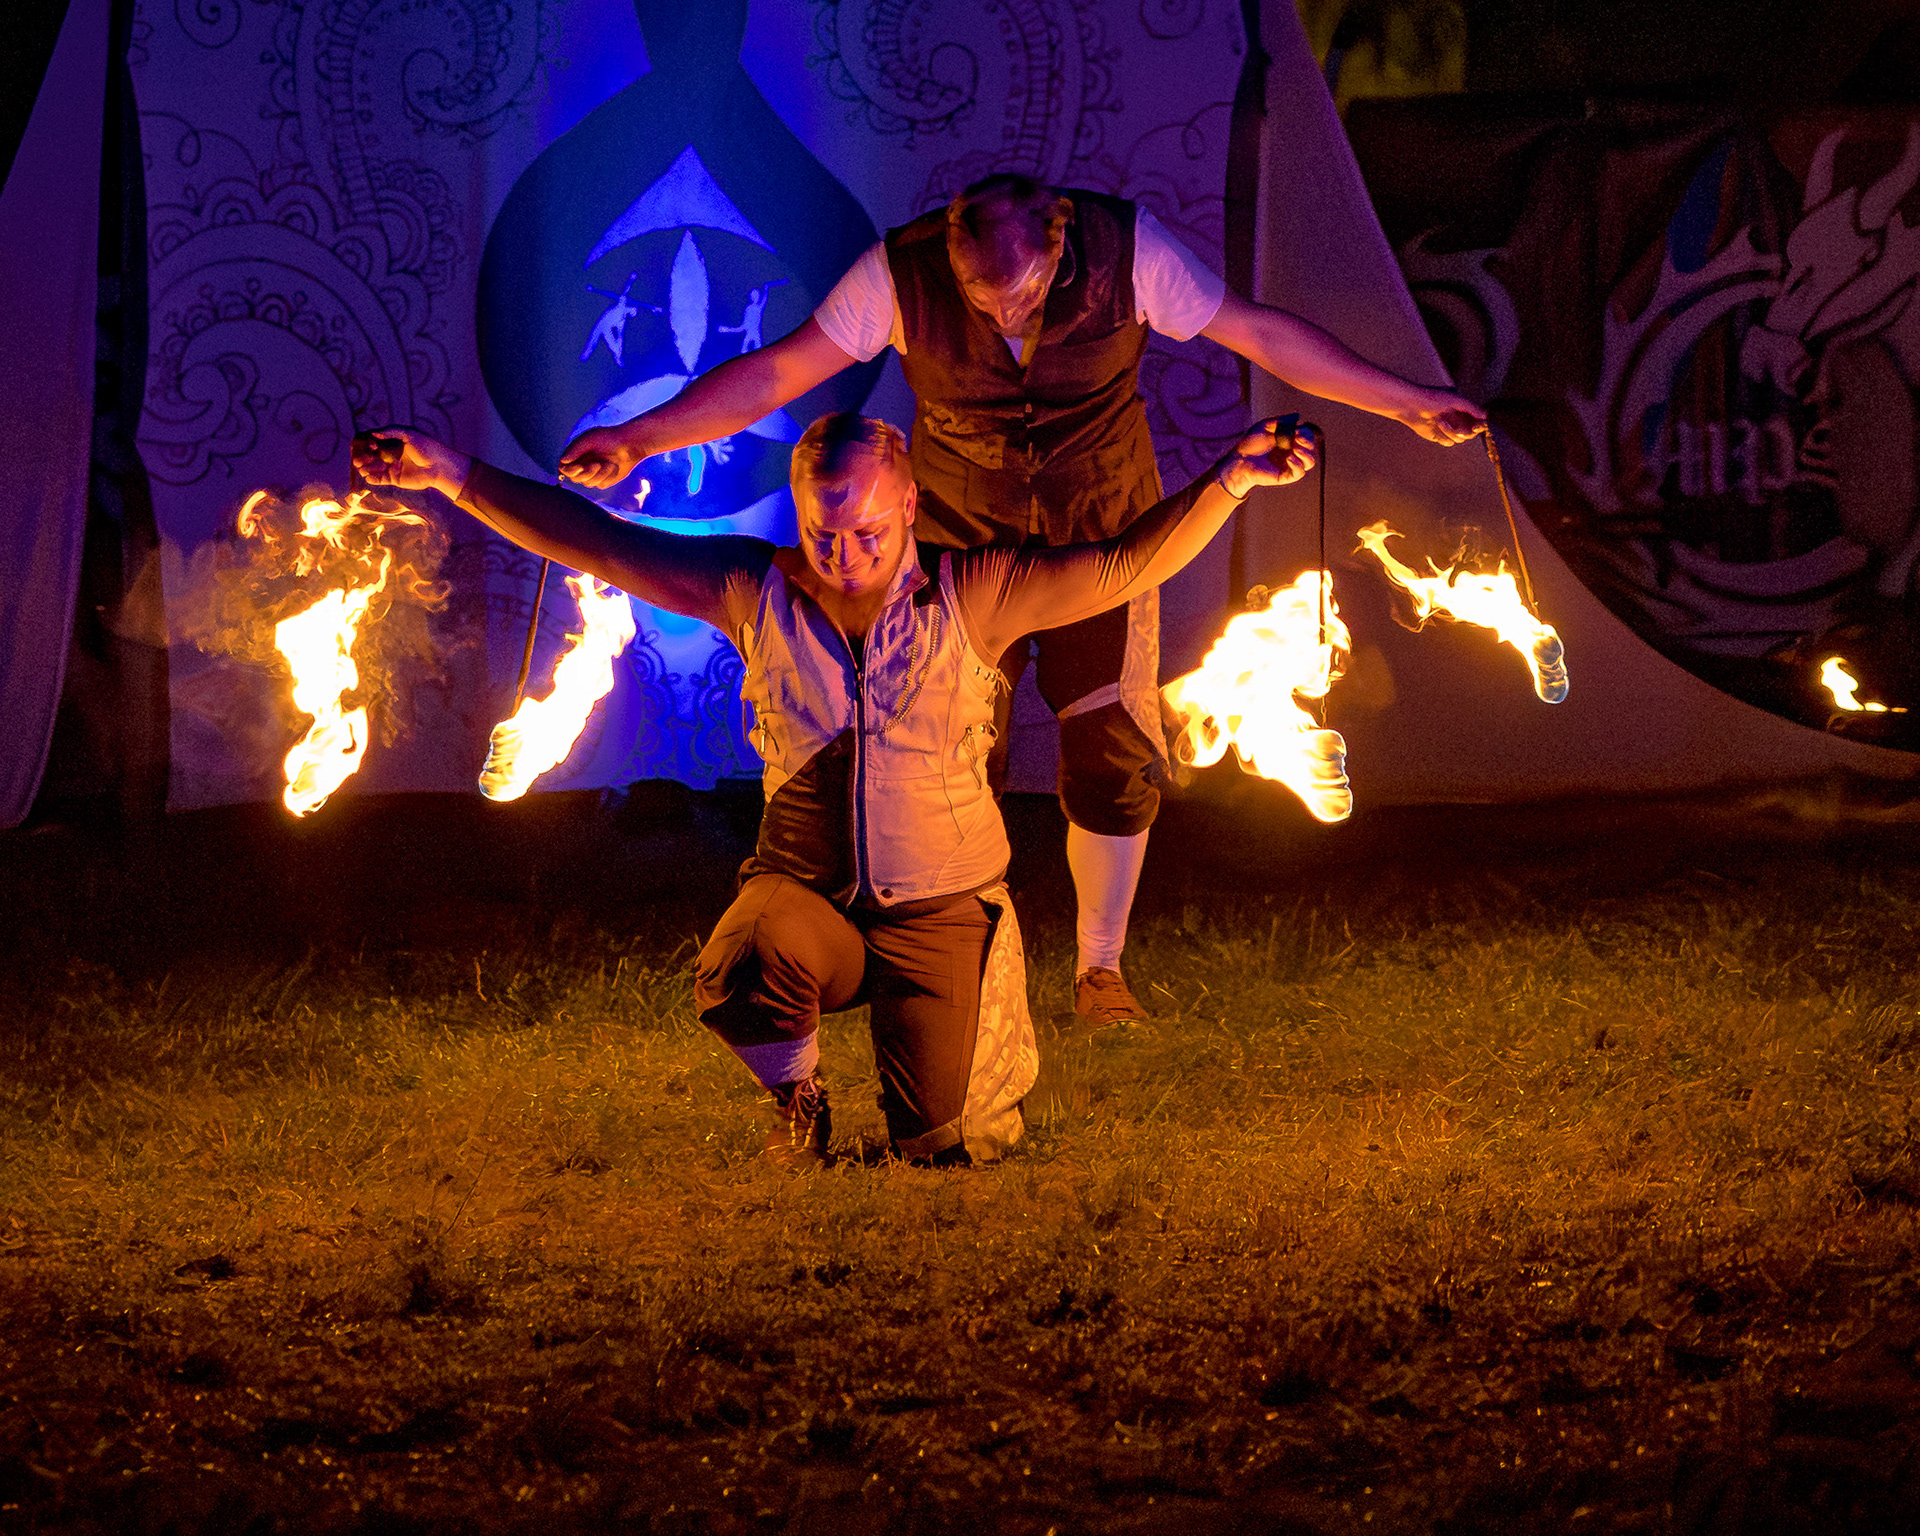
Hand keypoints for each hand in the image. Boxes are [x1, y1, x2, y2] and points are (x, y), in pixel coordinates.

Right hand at [350, 427, 469, 497]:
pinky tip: (369, 476)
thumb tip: (373, 433)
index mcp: (391, 442)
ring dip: (366, 467)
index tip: (364, 445)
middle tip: (358, 460)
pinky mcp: (393, 479)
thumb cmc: (426, 447)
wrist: (439, 466)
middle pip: (368, 455)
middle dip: (361, 457)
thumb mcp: (409, 434)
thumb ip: (391, 431)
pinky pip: (378, 480)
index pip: (371, 442)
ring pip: (370, 468)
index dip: (364, 444)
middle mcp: (388, 454)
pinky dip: (371, 478)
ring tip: (367, 466)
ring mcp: (390, 467)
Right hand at [559, 424, 648, 489]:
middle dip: (586, 473)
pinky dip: (607, 476)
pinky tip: (614, 467)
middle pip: (575, 478)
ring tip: (610, 464)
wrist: (630, 445)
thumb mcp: (590, 439)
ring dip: (600, 474)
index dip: (570, 470)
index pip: (564, 468)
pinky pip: (600, 484)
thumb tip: (563, 461)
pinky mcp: (603, 480)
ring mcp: (592, 474)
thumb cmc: (608, 438)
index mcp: (575, 455)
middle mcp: (581, 465)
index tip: (580, 466)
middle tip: (597, 465)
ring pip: (588, 483)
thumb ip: (576, 449)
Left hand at [1217, 417, 1319, 497]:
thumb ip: (1281, 421)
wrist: (1239, 460)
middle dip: (1308, 442)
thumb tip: (1298, 417)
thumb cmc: (1250, 443)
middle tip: (1297, 437)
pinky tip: (1289, 458)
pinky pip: (1299, 473)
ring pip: (1309, 462)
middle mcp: (1292, 453)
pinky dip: (1298, 465)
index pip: (1307, 436)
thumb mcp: (1265, 427)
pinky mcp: (1285, 476)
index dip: (1306, 433)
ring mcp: (1290, 465)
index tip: (1297, 430)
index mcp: (1289, 441)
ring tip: (1296, 449)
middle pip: (1310, 448)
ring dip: (1307, 454)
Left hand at [1400, 389, 1485, 445]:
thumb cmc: (1433, 399)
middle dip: (1464, 432)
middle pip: (1470, 433)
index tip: (1478, 427)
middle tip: (1459, 430)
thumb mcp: (1455, 400)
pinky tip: (1435, 427)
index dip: (1479, 425)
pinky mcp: (1439, 436)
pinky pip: (1448, 442)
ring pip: (1459, 439)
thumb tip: (1486, 416)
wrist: (1412, 407)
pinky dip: (1443, 437)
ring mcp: (1449, 429)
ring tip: (1440, 421)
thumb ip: (1471, 408)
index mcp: (1463, 410)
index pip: (1478, 421)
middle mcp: (1458, 420)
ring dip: (1451, 432)